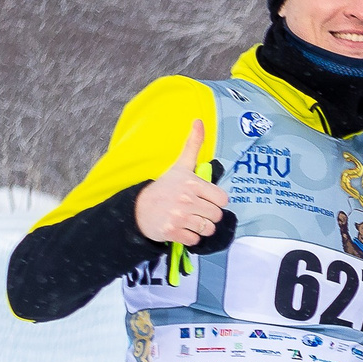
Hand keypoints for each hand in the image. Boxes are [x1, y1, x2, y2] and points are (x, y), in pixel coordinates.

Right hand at [135, 121, 230, 246]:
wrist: (139, 208)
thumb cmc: (165, 187)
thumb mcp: (180, 166)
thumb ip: (193, 145)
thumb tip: (199, 121)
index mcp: (192, 183)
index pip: (223, 199)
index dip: (216, 201)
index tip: (204, 198)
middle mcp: (186, 199)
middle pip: (217, 216)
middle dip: (208, 215)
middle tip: (195, 210)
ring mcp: (179, 217)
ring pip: (208, 229)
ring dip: (201, 227)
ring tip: (188, 219)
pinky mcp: (172, 232)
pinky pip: (195, 240)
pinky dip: (190, 238)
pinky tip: (181, 228)